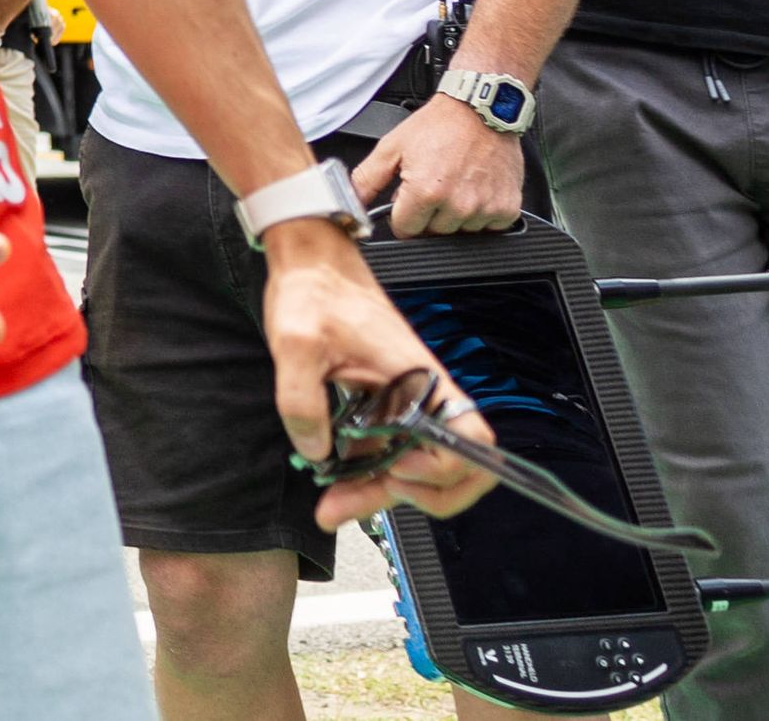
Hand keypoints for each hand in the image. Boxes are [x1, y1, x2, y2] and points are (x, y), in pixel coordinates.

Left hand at [261, 226, 496, 526]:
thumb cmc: (315, 291)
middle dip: (405, 499)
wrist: (310, 261)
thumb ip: (302, 402)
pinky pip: (388, 449)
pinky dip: (366, 473)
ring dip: (379, 492)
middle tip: (351, 505)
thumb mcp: (296, 345)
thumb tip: (316, 452)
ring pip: (413, 465)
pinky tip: (331, 482)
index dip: (444, 471)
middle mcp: (424, 394)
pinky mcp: (384, 403)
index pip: (472, 443)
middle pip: (445, 469)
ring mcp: (406, 401)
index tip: (397, 470)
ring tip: (332, 507)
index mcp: (421, 379)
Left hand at [350, 98, 526, 236]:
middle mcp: (458, 204)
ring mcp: (485, 209)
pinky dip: (481, 214)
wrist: (480, 110)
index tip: (407, 201)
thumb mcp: (391, 147)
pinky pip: (488, 228)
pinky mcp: (507, 209)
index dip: (402, 216)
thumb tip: (350, 203)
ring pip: (460, 232)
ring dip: (454, 215)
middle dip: (427, 214)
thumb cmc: (439, 125)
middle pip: (433, 233)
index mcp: (425, 191)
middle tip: (433, 184)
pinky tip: (475, 189)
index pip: (405, 230)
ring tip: (455, 183)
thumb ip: (367, 180)